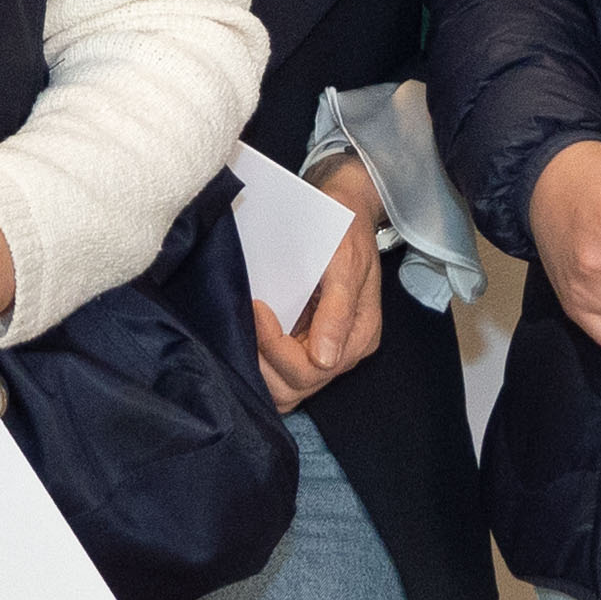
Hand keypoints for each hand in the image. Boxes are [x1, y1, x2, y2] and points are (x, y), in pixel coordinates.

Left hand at [253, 153, 385, 409]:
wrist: (347, 210)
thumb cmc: (346, 231)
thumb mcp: (346, 262)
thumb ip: (337, 311)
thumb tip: (325, 360)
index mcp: (359, 336)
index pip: (312, 368)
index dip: (276, 346)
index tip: (257, 307)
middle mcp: (343, 352)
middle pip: (297, 388)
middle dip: (264, 363)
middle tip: (243, 322)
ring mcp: (325, 351)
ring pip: (286, 389)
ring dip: (259, 370)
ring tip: (241, 333)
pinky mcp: (307, 343)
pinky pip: (281, 373)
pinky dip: (261, 364)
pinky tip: (246, 337)